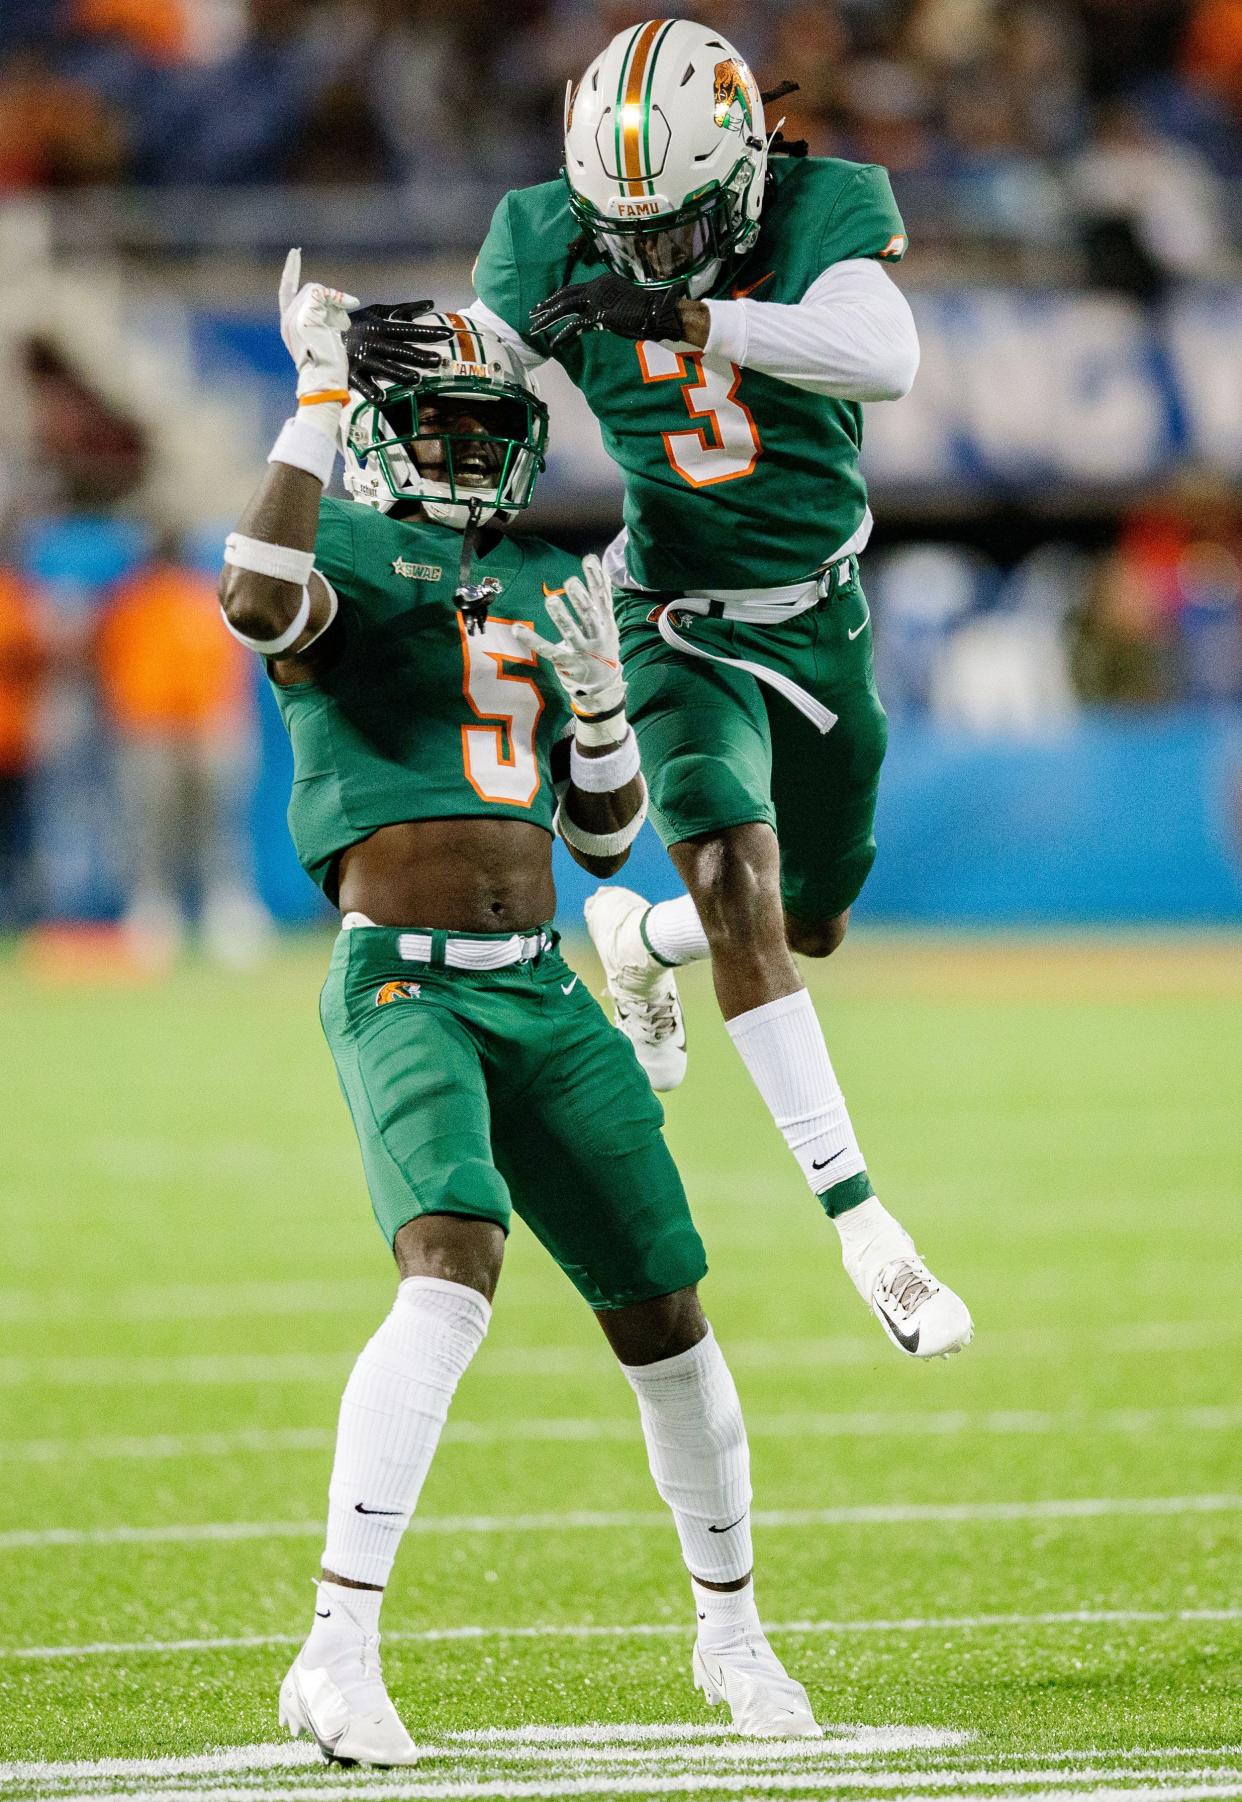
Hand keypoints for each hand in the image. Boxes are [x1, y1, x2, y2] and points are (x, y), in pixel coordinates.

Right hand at [278, 248, 358, 402]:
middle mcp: (287, 320)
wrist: (325, 379)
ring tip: (343, 325)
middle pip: (311, 289)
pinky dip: (339, 298)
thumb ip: (323, 318)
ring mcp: (294, 318)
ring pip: (317, 291)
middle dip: (332, 300)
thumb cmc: (330, 366)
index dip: (291, 270)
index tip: (295, 253)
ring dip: (336, 303)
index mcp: (289, 325)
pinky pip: (322, 294)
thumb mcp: (324, 336)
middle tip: (344, 318)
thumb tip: (337, 302)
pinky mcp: (305, 317)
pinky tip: (349, 306)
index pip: (286, 290)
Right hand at [345, 302, 457, 402]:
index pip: (408, 330)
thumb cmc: (355, 324)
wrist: (319, 334)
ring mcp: (362, 360)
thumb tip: (429, 304)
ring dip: (400, 374)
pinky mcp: (351, 374)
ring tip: (416, 379)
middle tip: (437, 361)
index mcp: (381, 328)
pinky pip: (362, 385)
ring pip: (384, 368)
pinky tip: (383, 399)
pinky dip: (372, 392)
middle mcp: (374, 343)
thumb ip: (404, 309)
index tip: (447, 334)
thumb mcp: (376, 312)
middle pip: (400, 351)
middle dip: (418, 356)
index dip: (428, 333)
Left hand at [512, 555, 624, 716]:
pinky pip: (547, 649)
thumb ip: (603, 599)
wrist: (604, 684)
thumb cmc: (603, 647)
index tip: (589, 560)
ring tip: (551, 601)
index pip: (602, 597)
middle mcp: (595, 635)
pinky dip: (531, 640)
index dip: (596, 578)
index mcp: (605, 622)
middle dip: (581, 598)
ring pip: (571, 632)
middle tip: (570, 582)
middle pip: (589, 614)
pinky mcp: (566, 661)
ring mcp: (581, 649)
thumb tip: (604, 572)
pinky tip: (517, 629)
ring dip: (562, 617)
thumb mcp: (608, 623)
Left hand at [529, 274, 682, 348]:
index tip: (545, 305)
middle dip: (546, 306)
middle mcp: (596, 287)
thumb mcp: (621, 302)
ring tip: (535, 328)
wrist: (657, 312)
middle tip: (532, 315)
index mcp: (601, 282)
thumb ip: (607, 304)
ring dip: (548, 319)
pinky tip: (554, 342)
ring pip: (564, 308)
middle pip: (564, 296)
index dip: (557, 298)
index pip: (573, 289)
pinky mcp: (600, 315)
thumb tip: (597, 315)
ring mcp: (597, 299)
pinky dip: (563, 334)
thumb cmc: (644, 310)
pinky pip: (576, 325)